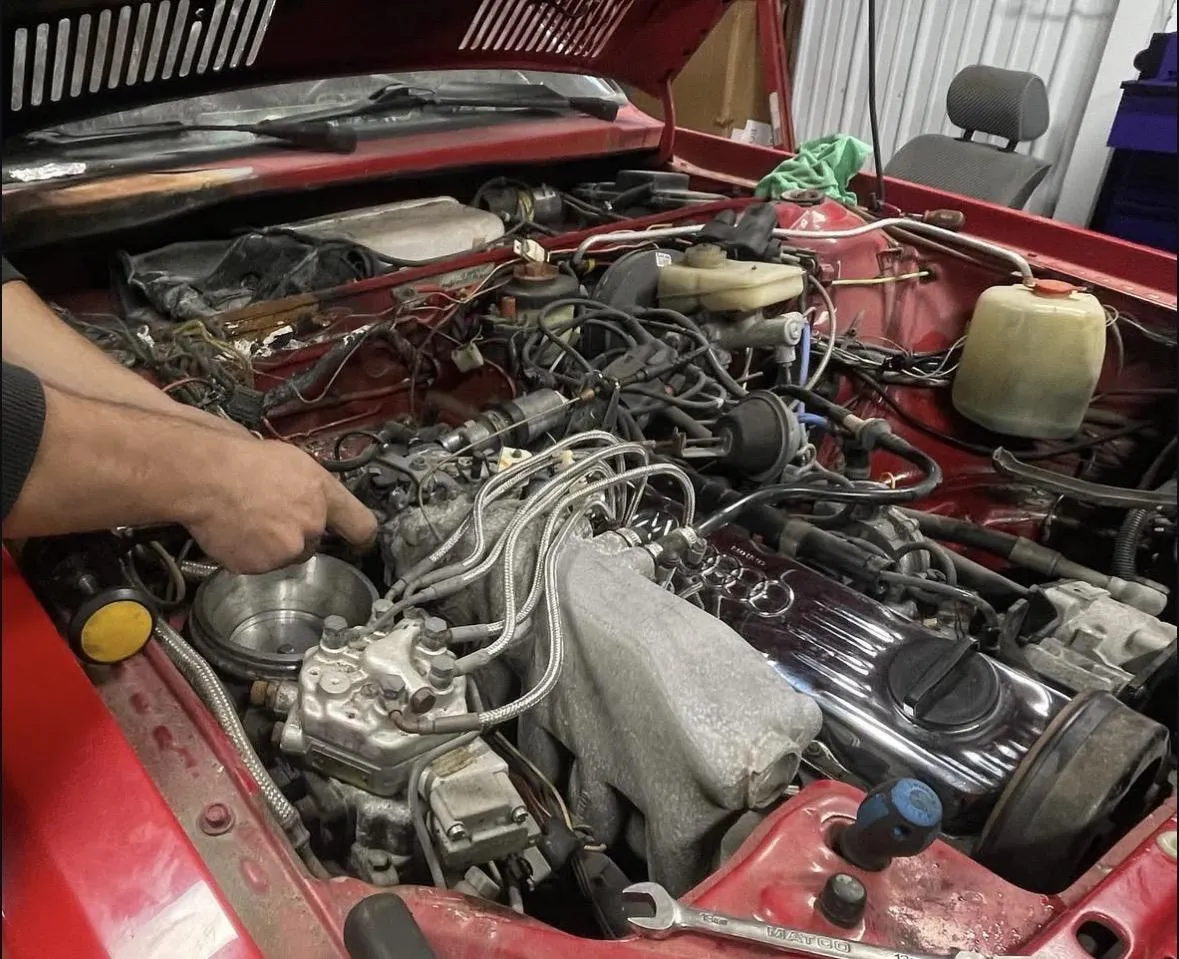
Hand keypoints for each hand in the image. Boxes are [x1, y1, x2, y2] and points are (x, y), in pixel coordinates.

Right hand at [181, 434, 377, 572]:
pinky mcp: (260, 564)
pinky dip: (247, 554)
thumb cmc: (241, 460)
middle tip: (270, 514)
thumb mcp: (292, 461)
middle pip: (313, 541)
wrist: (206, 476)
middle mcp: (312, 523)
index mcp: (323, 493)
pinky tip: (236, 531)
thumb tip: (315, 499)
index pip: (362, 525)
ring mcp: (287, 547)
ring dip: (271, 545)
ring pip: (285, 555)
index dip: (361, 537)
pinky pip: (258, 565)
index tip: (362, 542)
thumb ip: (312, 489)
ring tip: (248, 518)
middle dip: (297, 534)